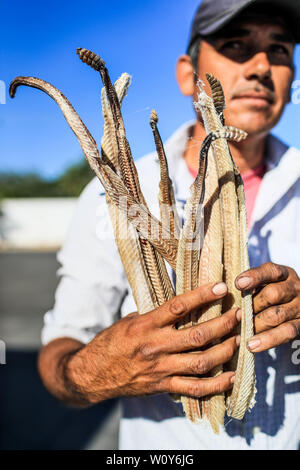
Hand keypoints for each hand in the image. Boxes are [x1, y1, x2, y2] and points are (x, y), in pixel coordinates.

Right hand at [66, 282, 240, 403]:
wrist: (93, 374)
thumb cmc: (112, 342)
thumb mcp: (129, 321)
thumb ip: (154, 315)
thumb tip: (179, 305)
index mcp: (145, 325)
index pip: (178, 306)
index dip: (202, 295)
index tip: (222, 286)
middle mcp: (155, 346)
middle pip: (198, 335)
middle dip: (223, 323)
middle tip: (238, 313)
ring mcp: (160, 368)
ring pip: (201, 361)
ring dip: (225, 351)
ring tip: (238, 340)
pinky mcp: (163, 386)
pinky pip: (194, 388)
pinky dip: (216, 384)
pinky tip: (230, 377)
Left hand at [236, 262, 299, 352]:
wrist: (296, 311)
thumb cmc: (271, 296)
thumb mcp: (266, 285)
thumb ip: (252, 286)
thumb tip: (223, 293)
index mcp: (284, 274)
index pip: (270, 271)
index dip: (254, 277)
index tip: (238, 284)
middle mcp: (295, 288)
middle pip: (273, 294)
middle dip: (252, 305)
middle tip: (237, 314)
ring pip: (276, 316)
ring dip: (255, 324)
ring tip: (240, 330)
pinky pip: (285, 332)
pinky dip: (267, 340)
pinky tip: (251, 345)